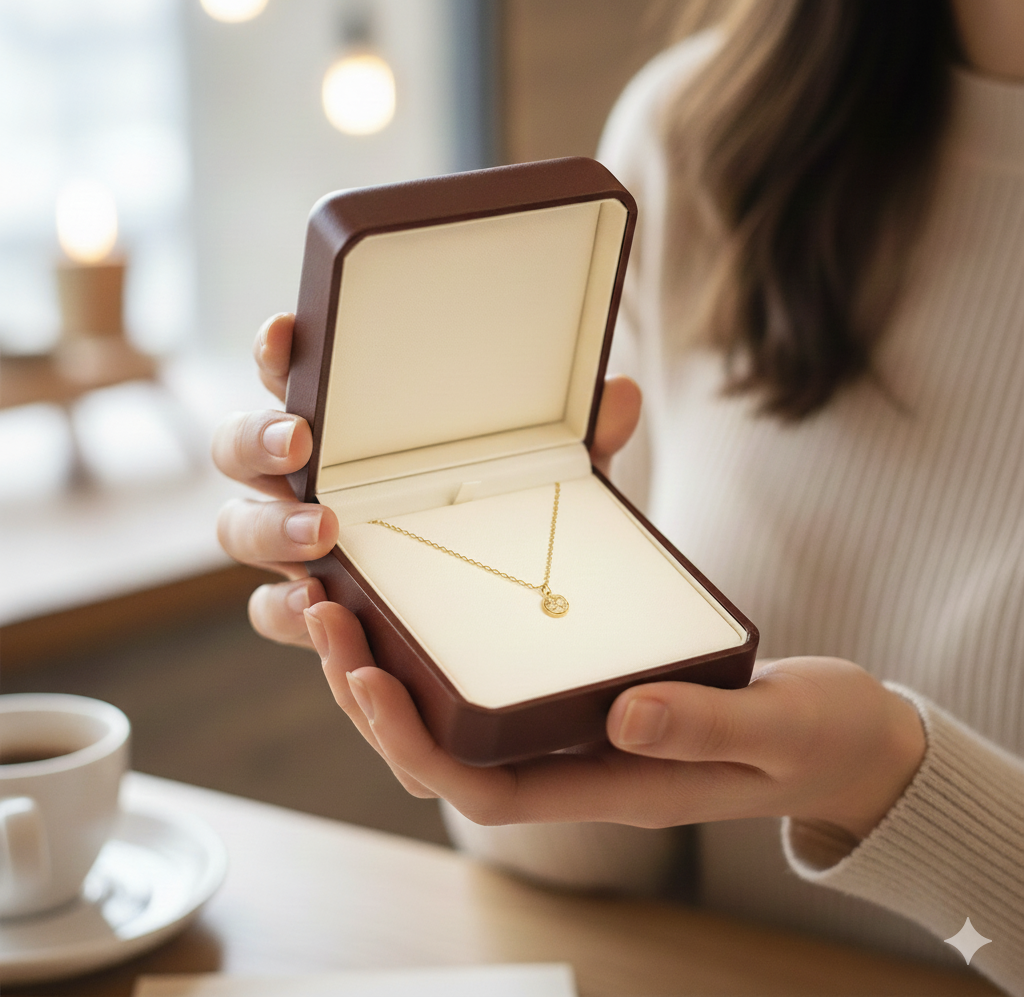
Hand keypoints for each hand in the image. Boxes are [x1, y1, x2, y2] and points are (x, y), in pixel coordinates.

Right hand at [212, 311, 641, 647]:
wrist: (499, 590)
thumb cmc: (504, 506)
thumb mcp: (548, 472)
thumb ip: (578, 439)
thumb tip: (621, 395)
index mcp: (350, 424)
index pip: (295, 372)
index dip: (278, 351)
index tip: (286, 332)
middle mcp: (308, 476)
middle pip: (237, 446)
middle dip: (256, 439)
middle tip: (301, 444)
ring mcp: (298, 541)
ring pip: (238, 527)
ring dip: (269, 529)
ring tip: (326, 535)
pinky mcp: (308, 605)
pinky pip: (271, 610)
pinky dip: (287, 611)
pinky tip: (322, 610)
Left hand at [312, 629, 924, 838]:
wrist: (842, 739)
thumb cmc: (815, 739)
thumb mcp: (776, 727)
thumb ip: (704, 724)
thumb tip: (621, 714)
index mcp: (614, 785)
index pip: (486, 788)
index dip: (414, 742)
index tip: (363, 679)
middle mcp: (580, 764)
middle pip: (448, 753)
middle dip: (375, 697)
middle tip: (325, 618)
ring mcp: (580, 734)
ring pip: (458, 719)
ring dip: (394, 669)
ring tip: (341, 606)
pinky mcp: (586, 697)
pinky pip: (495, 684)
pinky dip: (445, 648)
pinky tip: (416, 604)